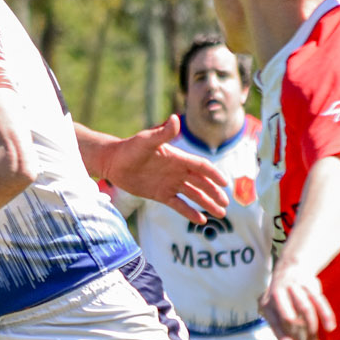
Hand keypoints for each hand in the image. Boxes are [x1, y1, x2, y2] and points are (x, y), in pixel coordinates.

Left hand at [104, 117, 228, 222]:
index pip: (201, 166)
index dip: (214, 174)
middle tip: (226, 204)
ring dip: (207, 204)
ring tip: (220, 215)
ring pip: (194, 195)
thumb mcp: (146, 140)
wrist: (113, 162)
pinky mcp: (161, 194)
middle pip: (202, 183)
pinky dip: (190, 212)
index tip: (225, 184)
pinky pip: (179, 205)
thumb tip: (175, 118)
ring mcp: (170, 183)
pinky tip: (201, 221)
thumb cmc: (130, 148)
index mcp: (178, 158)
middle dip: (215, 193)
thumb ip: (162, 132)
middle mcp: (177, 171)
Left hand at [261, 265, 335, 339]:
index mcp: (268, 303)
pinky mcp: (309, 283)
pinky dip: (325, 315)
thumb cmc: (282, 298)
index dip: (284, 339)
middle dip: (299, 334)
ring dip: (313, 327)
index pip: (274, 323)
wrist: (290, 267)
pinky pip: (319, 300)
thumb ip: (282, 331)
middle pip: (289, 317)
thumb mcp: (275, 312)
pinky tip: (330, 328)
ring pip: (305, 309)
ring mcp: (294, 287)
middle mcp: (279, 293)